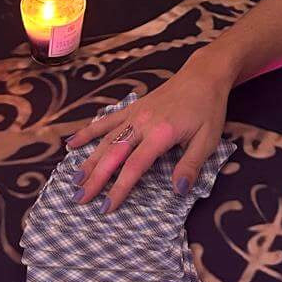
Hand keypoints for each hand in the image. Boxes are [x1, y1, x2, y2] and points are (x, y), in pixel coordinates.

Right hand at [65, 56, 229, 211]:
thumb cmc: (208, 108)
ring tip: (74, 179)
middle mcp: (143, 123)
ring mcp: (135, 113)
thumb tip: (178, 189)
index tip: (107, 206)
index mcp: (161, 133)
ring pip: (106, 139)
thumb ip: (192, 165)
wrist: (203, 75)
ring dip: (89, 160)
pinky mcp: (133, 107)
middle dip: (95, 177)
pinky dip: (89, 131)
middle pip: (113, 153)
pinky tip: (72, 142)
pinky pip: (107, 120)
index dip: (119, 187)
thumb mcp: (208, 139)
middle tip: (79, 198)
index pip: (135, 166)